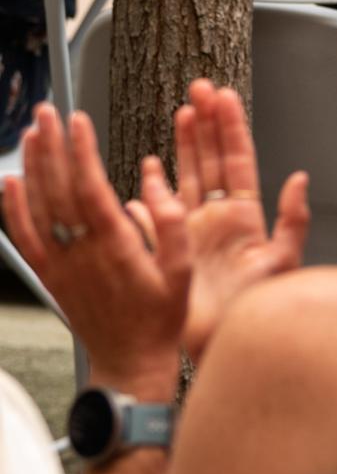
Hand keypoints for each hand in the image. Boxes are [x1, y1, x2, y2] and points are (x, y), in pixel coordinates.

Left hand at [3, 107, 186, 396]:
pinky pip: (23, 237)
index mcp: (116, 245)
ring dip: (32, 167)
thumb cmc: (159, 319)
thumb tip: (155, 187)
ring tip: (32, 134)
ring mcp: (60, 263)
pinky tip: (10, 183)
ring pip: (37, 207)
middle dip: (51, 146)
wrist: (129, 361)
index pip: (90, 187)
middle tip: (47, 112)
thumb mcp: (181, 273)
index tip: (78, 121)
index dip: (81, 151)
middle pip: (57, 188)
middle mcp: (81, 251)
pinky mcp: (49, 275)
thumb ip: (169, 228)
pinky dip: (12, 208)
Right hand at [152, 82, 309, 359]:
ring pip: (184, 177)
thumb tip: (300, 178)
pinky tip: (144, 172)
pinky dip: (147, 193)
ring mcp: (191, 231)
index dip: (230, 128)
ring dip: (182, 146)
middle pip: (210, 160)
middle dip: (206, 123)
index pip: (237, 161)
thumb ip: (293, 221)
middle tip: (200, 89)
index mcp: (246, 217)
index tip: (224, 96)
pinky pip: (153, 213)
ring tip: (182, 113)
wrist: (224, 346)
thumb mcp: (282, 264)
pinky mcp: (168, 248)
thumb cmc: (256, 311)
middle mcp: (218, 219)